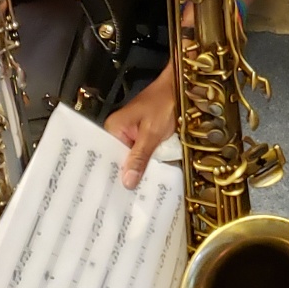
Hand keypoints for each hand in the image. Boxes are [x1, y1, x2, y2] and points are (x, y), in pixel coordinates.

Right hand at [107, 66, 178, 188]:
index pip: (107, 157)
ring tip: (135, 197)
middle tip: (125, 202)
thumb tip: (126, 182)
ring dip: (135, 172)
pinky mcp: (141, 136)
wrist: (180, 85)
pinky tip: (146, 180)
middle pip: (117, 160)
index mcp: (114, 127)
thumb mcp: (153, 132)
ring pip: (129, 159)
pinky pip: (139, 154)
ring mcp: (130, 134)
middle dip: (124, 177)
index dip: (112, 176)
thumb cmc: (166, 102)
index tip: (112, 197)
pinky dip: (143, 164)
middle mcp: (118, 131)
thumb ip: (139, 156)